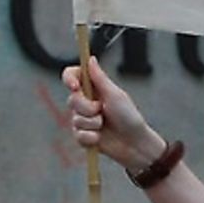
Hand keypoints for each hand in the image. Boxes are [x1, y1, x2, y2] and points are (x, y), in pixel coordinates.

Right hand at [62, 57, 166, 172]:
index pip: (73, 76)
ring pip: (75, 119)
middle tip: (101, 110)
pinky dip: (91, 137)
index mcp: (94, 89)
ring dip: (93, 124)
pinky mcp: (82, 136)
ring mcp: (83, 119)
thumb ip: (100, 79)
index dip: (69, 78)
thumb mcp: (115, 95)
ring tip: (105, 125)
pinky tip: (100, 138)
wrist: (134, 143)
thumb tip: (91, 59)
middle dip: (87, 107)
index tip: (75, 86)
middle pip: (71, 100)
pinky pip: (78, 135)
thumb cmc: (128, 116)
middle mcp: (86, 102)